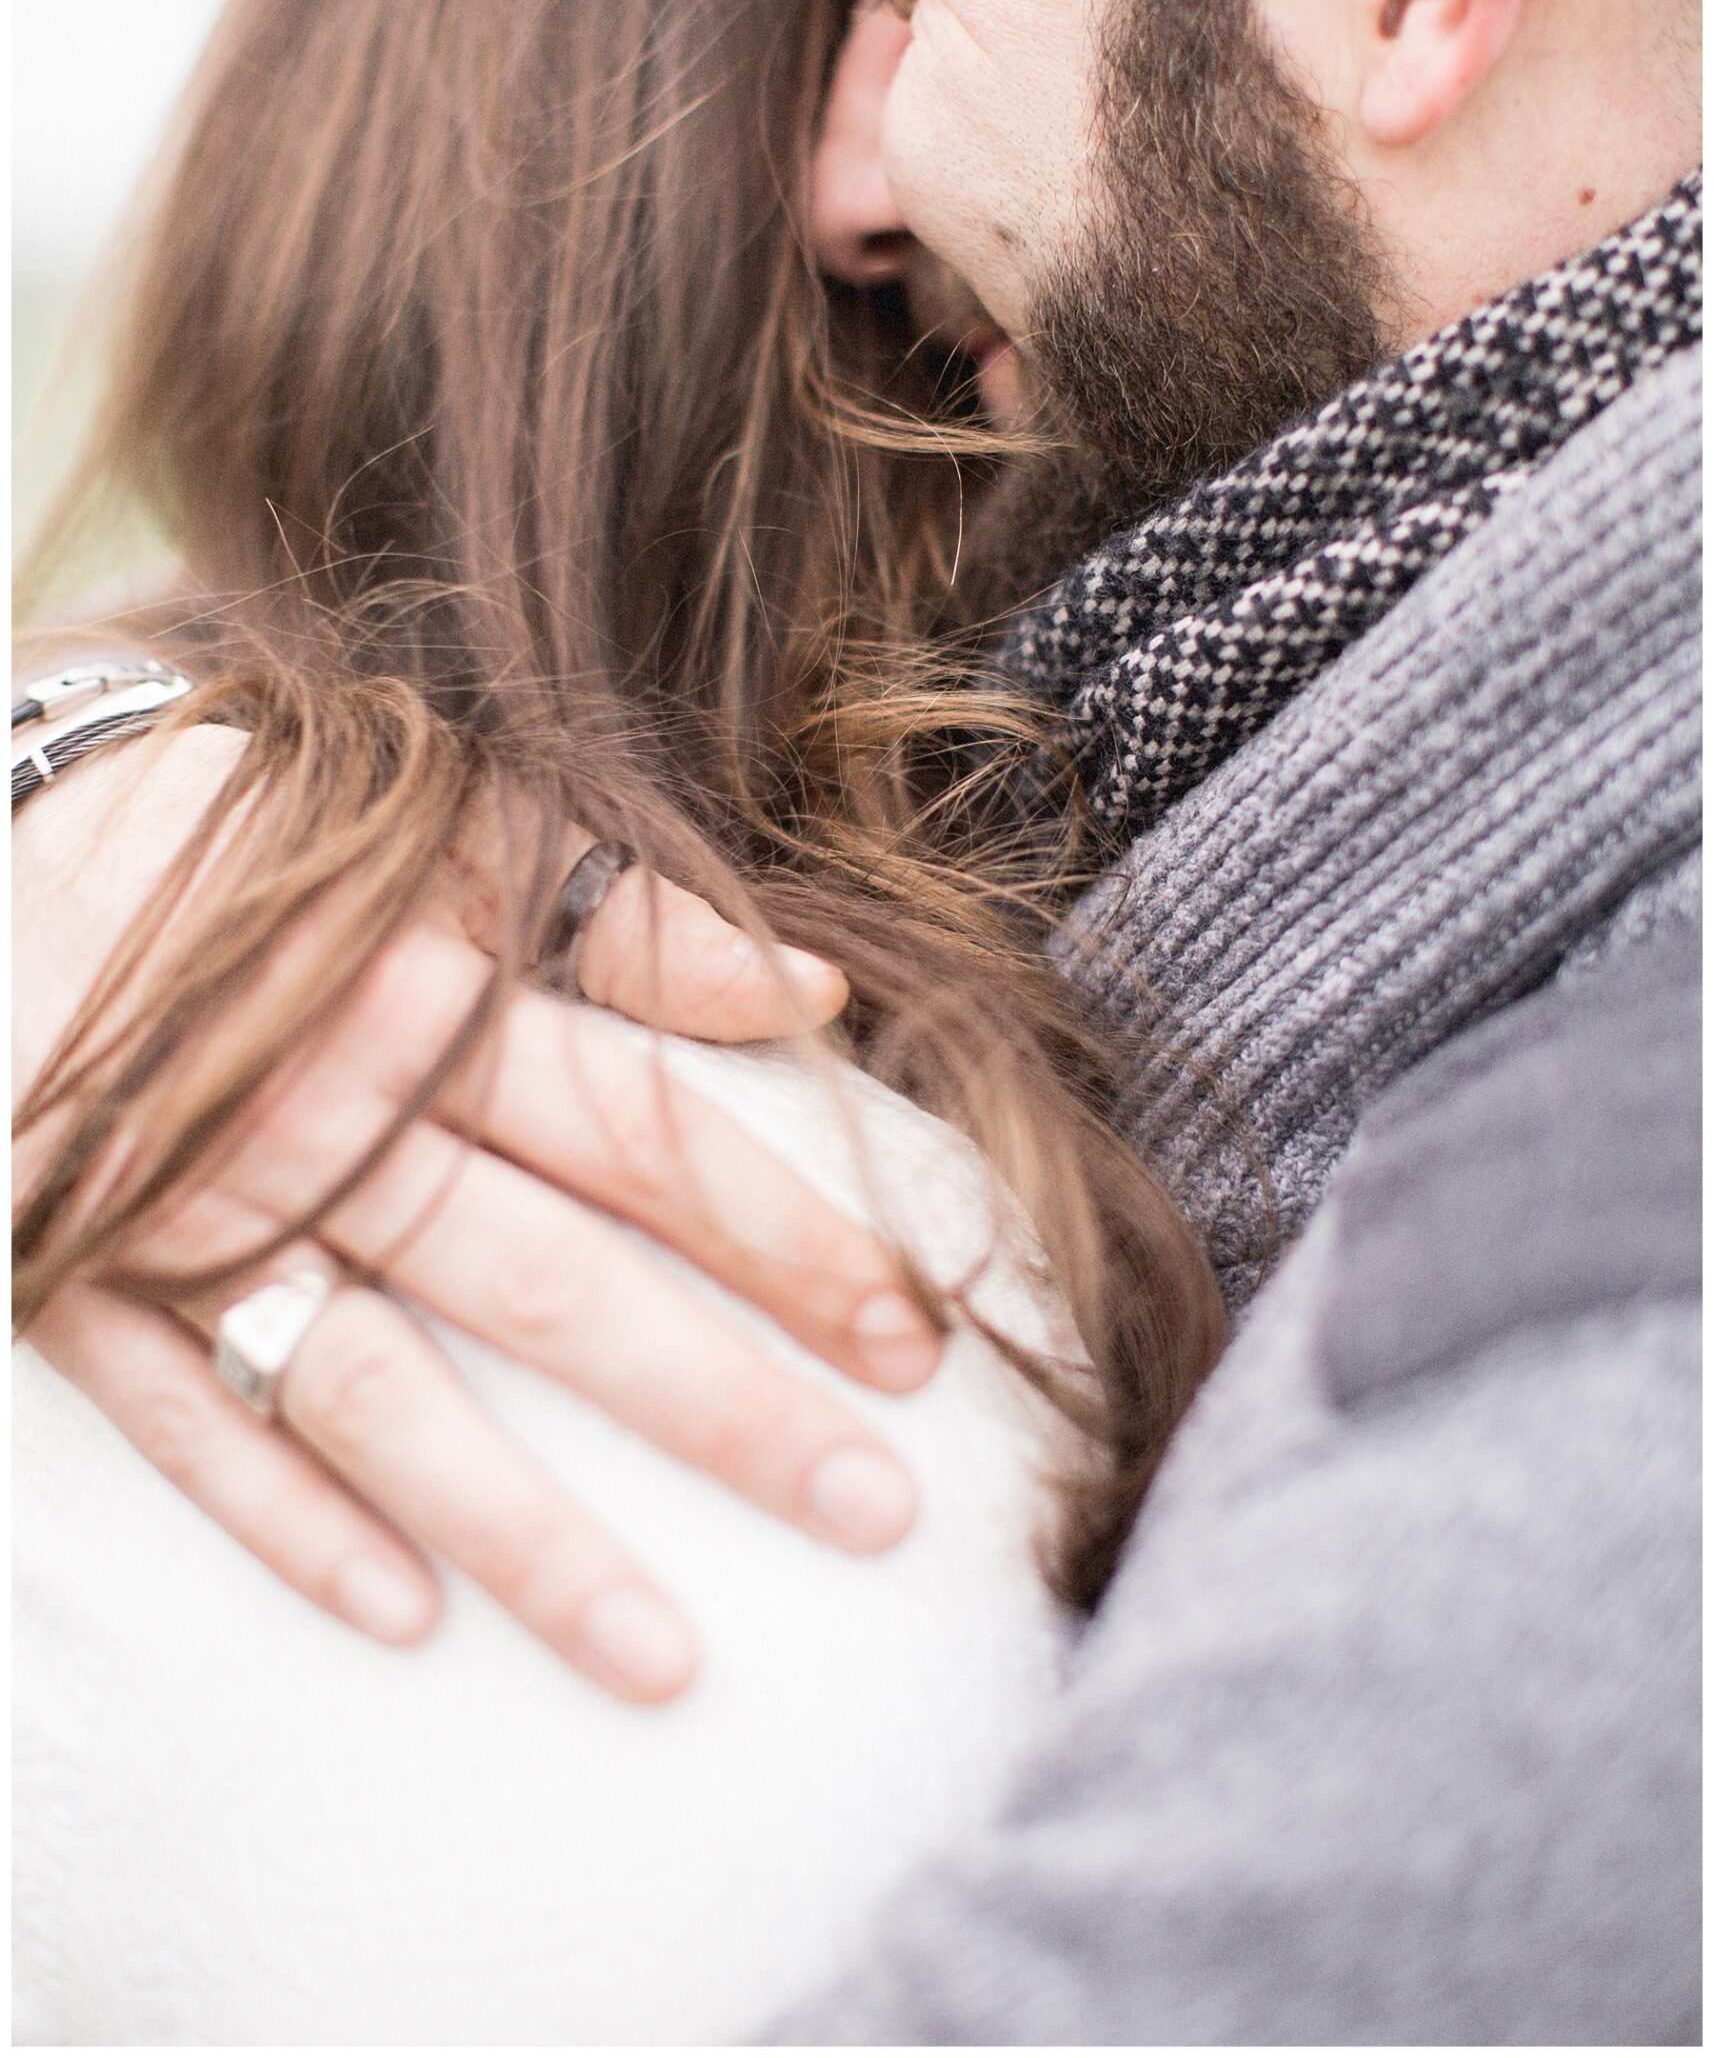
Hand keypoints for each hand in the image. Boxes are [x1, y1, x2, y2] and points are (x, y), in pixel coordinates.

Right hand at [14, 725, 941, 1701]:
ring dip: (525, 1533)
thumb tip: (816, 988)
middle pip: (551, 1287)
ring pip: (383, 1400)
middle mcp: (332, 1128)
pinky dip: (287, 1520)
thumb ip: (629, 913)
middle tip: (873, 1515)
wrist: (16, 851)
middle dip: (717, 1406)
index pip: (643, 1138)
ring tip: (666, 1661)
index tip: (915, 1334)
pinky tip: (404, 1618)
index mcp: (431, 1003)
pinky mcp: (88, 1290)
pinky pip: (191, 1429)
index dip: (784, 1234)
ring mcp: (201, 1223)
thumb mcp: (452, 823)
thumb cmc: (269, 834)